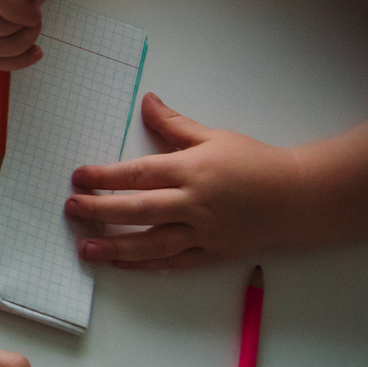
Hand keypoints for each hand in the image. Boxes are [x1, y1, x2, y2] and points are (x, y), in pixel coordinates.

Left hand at [67, 94, 302, 269]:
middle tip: (71, 209)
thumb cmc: (254, 162)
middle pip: (140, 209)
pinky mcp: (212, 253)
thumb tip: (146, 100)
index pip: (139, 174)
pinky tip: (120, 265)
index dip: (105, 176)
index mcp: (192, 170)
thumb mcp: (213, 136)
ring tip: (86, 249)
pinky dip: (145, 266)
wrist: (297, 196)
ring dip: (117, 248)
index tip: (78, 177)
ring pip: (153, 244)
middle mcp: (194, 203)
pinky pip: (173, 264)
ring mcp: (203, 232)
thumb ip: (173, 124)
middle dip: (101, 210)